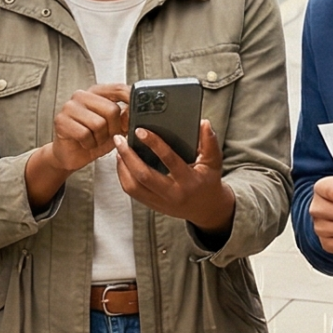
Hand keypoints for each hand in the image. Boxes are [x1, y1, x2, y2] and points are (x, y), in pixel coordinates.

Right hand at [49, 86, 129, 175]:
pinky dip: (89, 144)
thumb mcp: (114, 127)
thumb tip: (136, 112)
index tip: (137, 114)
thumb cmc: (92, 139)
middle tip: (106, 135)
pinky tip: (84, 143)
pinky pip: (85, 134)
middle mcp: (82, 95)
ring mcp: (69, 107)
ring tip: (94, 140)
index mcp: (96, 93)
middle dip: (113, 129)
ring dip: (100, 139)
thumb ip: (124, 117)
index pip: (118, 88)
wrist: (70, 155)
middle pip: (112, 109)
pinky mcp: (61, 120)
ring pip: (99, 123)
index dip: (131, 100)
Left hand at [116, 121, 235, 235]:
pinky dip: (123, 176)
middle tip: (120, 139)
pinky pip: (132, 192)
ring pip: (133, 186)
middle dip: (128, 156)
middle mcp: (173, 194)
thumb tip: (204, 123)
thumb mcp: (214, 162)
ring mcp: (161, 202)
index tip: (140, 131)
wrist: (206, 209)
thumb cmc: (208, 182)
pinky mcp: (152, 205)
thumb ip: (210, 142)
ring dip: (122, 167)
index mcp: (189, 181)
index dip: (154, 144)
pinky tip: (122, 163)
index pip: (169, 160)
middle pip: (143, 176)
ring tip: (119, 150)